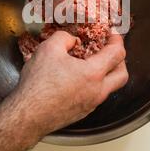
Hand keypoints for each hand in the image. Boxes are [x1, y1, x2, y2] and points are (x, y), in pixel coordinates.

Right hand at [11, 30, 127, 136]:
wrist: (28, 116)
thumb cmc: (38, 85)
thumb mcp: (48, 49)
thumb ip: (64, 38)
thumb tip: (71, 40)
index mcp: (93, 74)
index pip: (117, 54)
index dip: (117, 40)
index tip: (112, 35)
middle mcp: (97, 91)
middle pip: (122, 75)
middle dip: (120, 60)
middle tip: (110, 50)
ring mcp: (90, 104)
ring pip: (109, 88)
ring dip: (106, 74)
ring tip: (92, 63)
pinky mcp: (81, 113)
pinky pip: (95, 97)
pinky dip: (93, 85)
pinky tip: (77, 79)